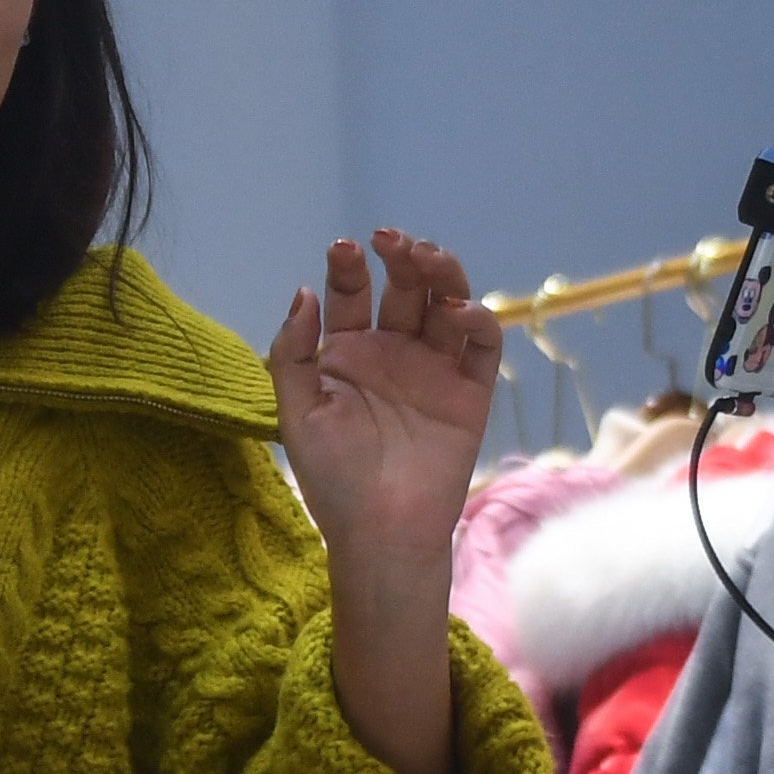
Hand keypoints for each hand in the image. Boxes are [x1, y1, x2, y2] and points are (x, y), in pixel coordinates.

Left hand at [268, 230, 501, 579]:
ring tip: (426, 258)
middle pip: (405, 288)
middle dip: (401, 257)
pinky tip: (456, 310)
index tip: (344, 249)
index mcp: (348, 354)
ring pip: (446, 303)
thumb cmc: (332, 480)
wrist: (380, 533)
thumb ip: (292, 353)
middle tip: (392, 241)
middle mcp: (394, 353)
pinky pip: (481, 346)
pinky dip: (476, 320)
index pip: (352, 295)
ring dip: (441, 274)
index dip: (349, 268)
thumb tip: (304, 291)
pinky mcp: (470, 393)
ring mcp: (434, 370)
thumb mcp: (296, 413)